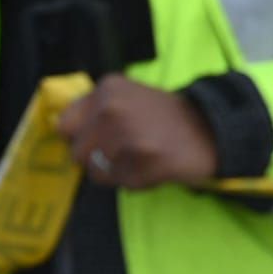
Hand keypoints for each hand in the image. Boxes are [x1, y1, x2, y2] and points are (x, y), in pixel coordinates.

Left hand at [57, 74, 219, 190]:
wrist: (211, 130)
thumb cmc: (165, 118)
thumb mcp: (127, 98)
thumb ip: (95, 111)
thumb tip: (61, 131)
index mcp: (107, 89)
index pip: (64, 126)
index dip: (81, 138)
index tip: (100, 139)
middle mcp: (112, 108)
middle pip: (78, 154)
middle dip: (98, 159)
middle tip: (127, 150)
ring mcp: (129, 134)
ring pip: (97, 173)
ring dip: (118, 173)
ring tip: (143, 158)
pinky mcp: (146, 160)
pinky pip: (123, 185)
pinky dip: (138, 182)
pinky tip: (156, 166)